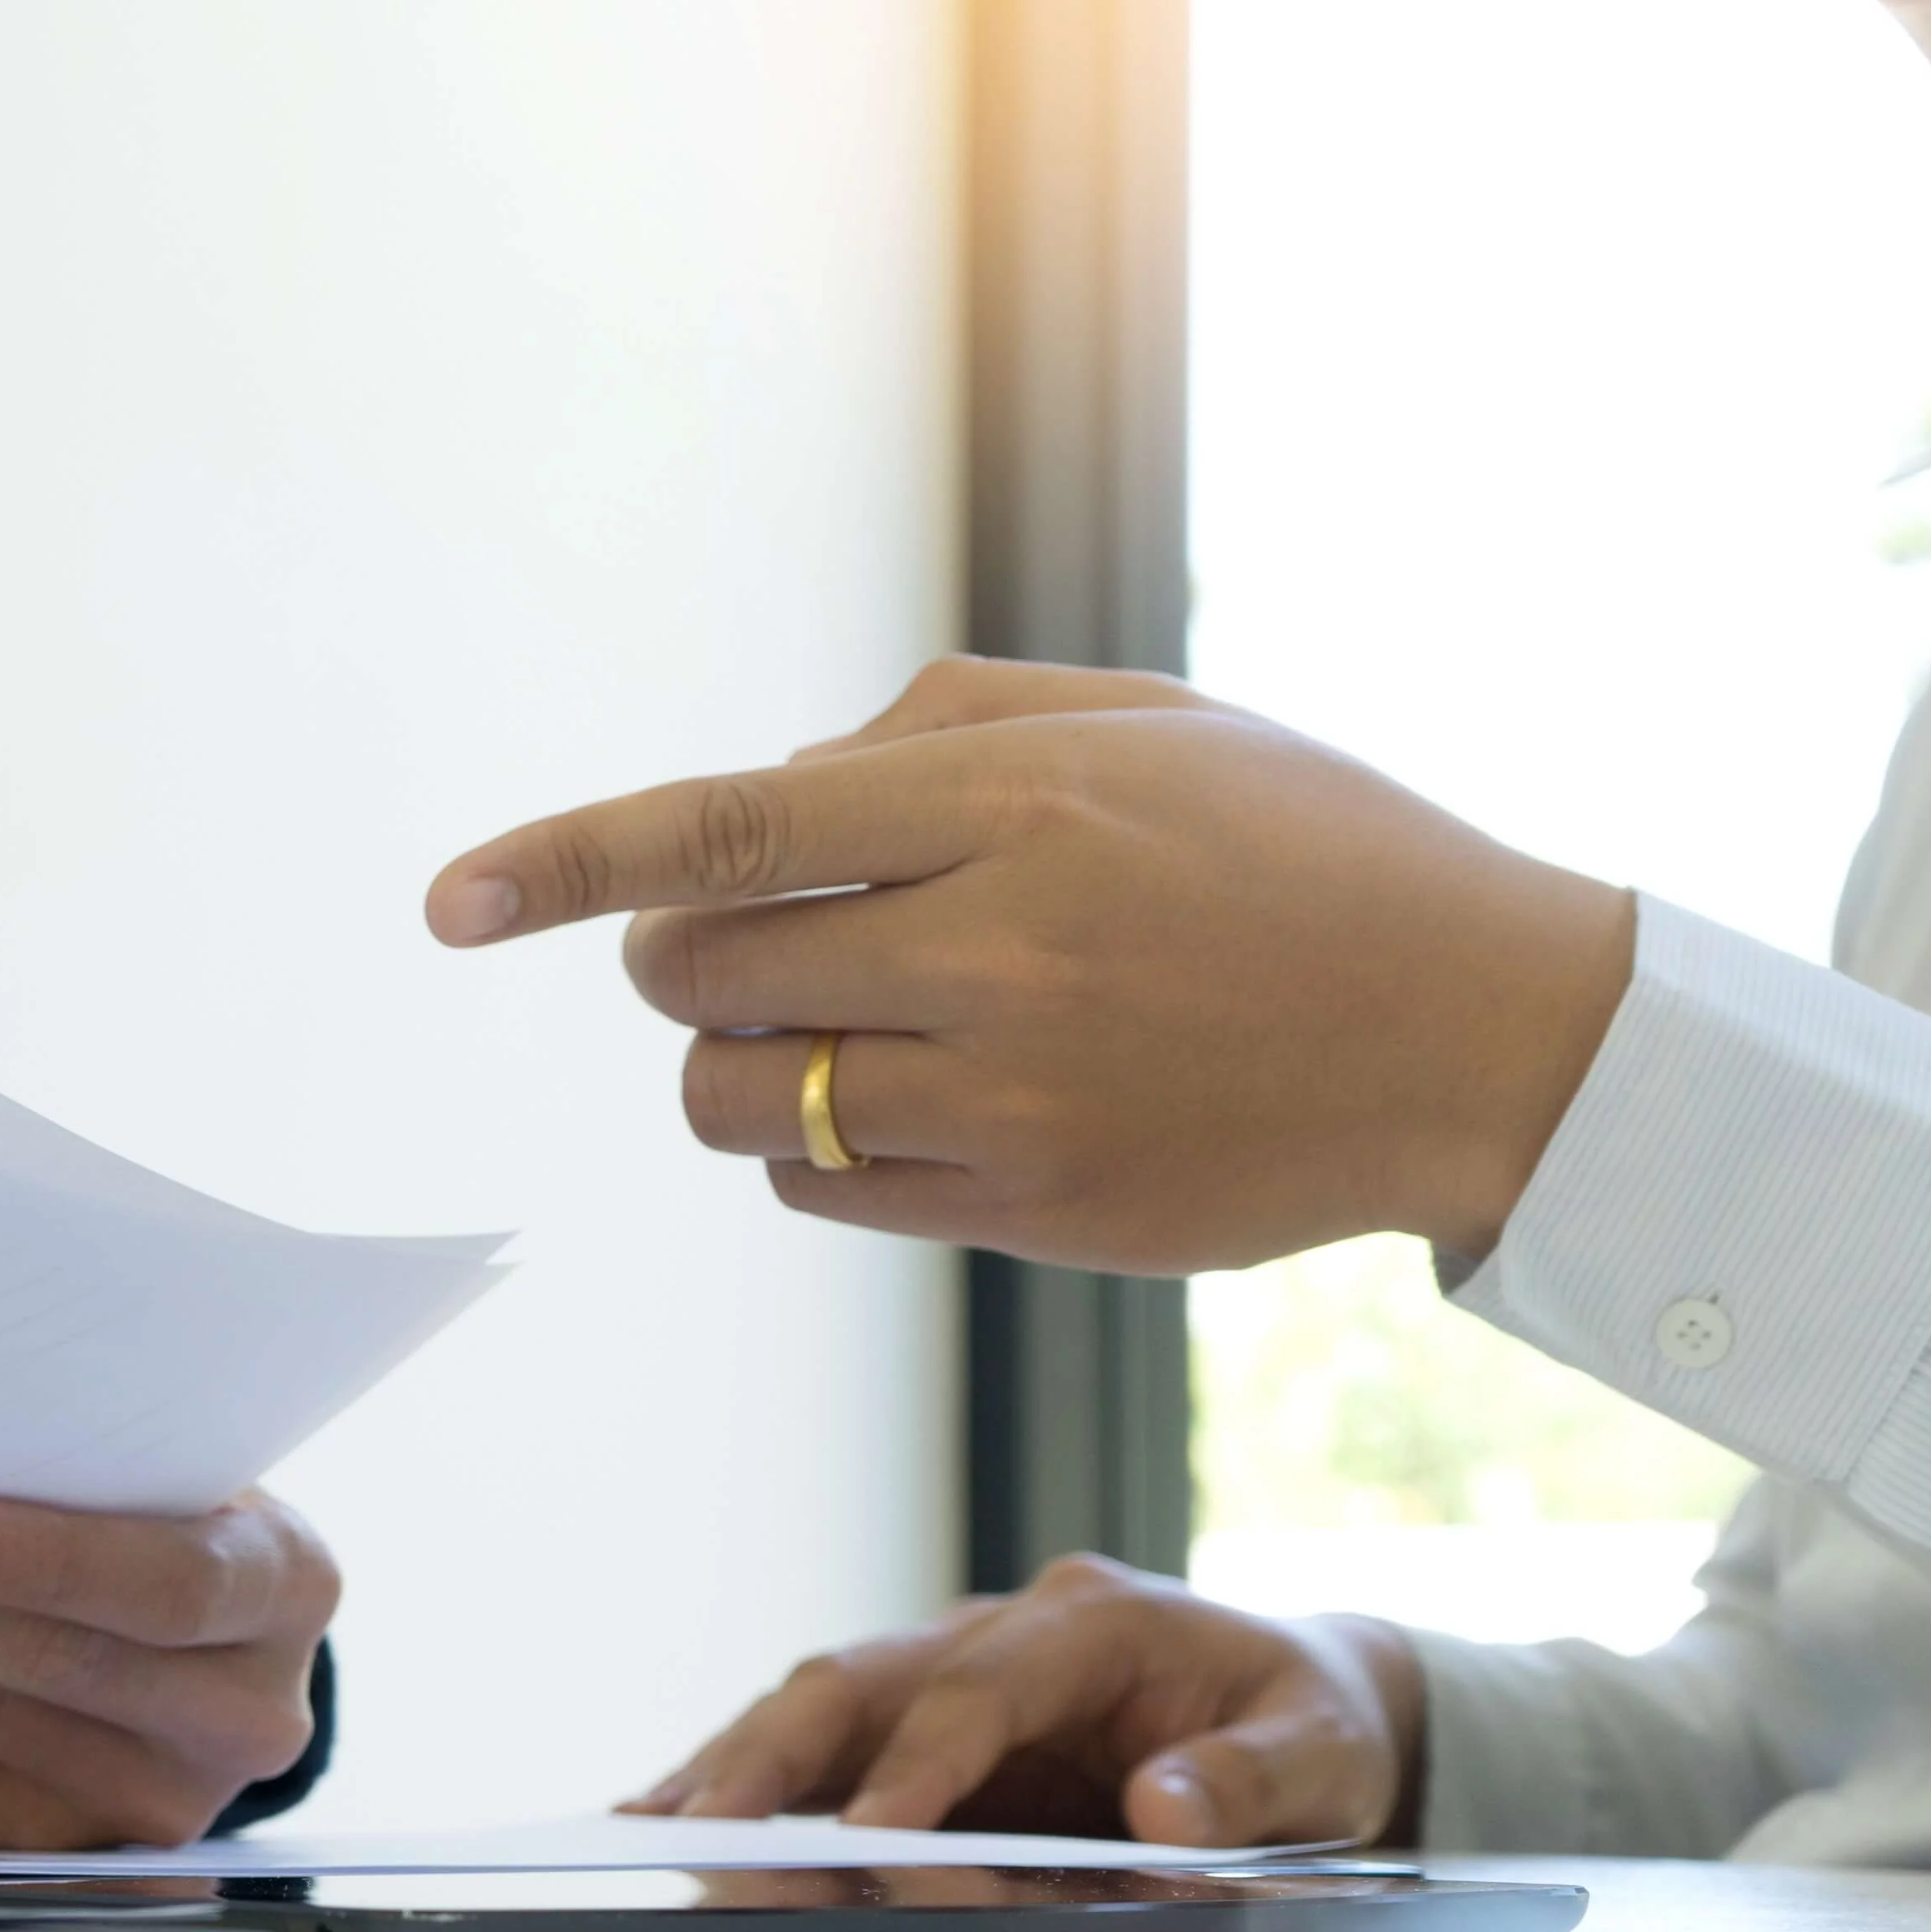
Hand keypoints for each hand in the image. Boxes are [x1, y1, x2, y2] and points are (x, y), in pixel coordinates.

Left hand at [0, 1463, 336, 1847]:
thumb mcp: (162, 1476)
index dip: (51, 1562)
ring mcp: (149, 1797)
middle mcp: (239, 1711)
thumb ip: (81, 1451)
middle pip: (45, 1657)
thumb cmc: (154, 1519)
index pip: (176, 1585)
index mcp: (286, 1587)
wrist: (169, 1642)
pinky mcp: (53, 1839)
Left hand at [422, 654, 1638, 1274]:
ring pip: (738, 1099)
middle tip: (747, 940)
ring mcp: (1011, 1098)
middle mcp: (997, 953)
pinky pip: (821, 1187)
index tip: (451, 902)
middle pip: (699, 976)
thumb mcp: (1143, 722)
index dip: (564, 863)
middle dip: (679, 957)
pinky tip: (907, 1097)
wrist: (1479, 1028)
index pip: (725, 832)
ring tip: (839, 1019)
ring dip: (737, 1059)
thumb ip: (932, 732)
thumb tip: (766, 798)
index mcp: (1016, 805)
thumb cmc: (1302, 849)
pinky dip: (814, 1143)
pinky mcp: (1030, 1209)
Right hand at [634, 1554, 1424, 1848]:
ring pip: (816, 1709)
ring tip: (650, 1831)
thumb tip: (1166, 1811)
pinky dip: (747, 1786)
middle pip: (857, 1679)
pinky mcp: (924, 1726)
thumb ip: (1251, 1783)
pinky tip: (673, 1823)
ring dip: (735, 1772)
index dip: (920, 1764)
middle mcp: (1002, 1630)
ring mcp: (950, 1672)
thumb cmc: (1307, 1730)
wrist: (1299, 1704)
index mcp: (1096, 1621)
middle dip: (775, 1756)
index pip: (980, 1689)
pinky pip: (821, 1750)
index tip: (874, 1837)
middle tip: (709, 1832)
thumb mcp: (1320, 1758)